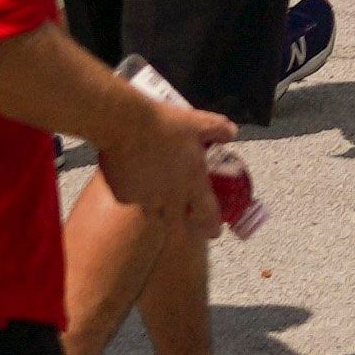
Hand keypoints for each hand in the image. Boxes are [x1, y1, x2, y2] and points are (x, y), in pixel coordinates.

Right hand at [102, 90, 238, 243]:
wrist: (125, 124)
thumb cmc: (165, 124)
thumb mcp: (198, 122)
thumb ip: (218, 130)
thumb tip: (231, 133)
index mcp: (192, 183)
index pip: (208, 215)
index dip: (212, 226)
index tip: (214, 231)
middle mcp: (170, 198)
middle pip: (178, 224)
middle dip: (182, 222)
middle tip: (181, 215)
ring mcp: (145, 200)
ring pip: (152, 214)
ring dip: (157, 208)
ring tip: (154, 195)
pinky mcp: (123, 196)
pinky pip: (130, 200)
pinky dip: (133, 194)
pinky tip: (130, 179)